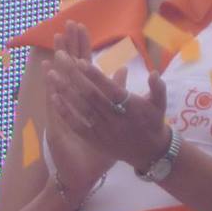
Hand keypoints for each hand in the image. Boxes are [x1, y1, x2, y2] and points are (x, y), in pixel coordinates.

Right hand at [30, 24, 109, 200]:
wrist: (79, 177)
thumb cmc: (98, 150)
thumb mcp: (114, 120)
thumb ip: (119, 93)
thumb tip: (124, 71)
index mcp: (86, 99)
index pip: (84, 66)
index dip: (82, 46)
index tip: (81, 26)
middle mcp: (71, 102)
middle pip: (70, 68)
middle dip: (70, 45)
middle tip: (69, 23)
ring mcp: (62, 112)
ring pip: (61, 80)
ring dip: (59, 59)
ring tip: (57, 38)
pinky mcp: (55, 126)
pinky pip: (55, 103)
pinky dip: (52, 86)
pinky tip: (49, 71)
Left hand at [42, 29, 170, 175]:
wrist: (150, 153)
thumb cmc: (153, 123)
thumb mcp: (160, 104)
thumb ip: (157, 88)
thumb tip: (154, 73)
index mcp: (130, 107)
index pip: (110, 89)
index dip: (95, 76)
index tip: (80, 61)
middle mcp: (114, 118)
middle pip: (91, 95)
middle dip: (74, 75)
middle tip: (60, 57)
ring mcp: (102, 130)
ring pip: (81, 108)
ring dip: (65, 91)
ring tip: (51, 74)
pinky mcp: (94, 140)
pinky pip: (77, 125)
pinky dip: (65, 113)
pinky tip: (53, 98)